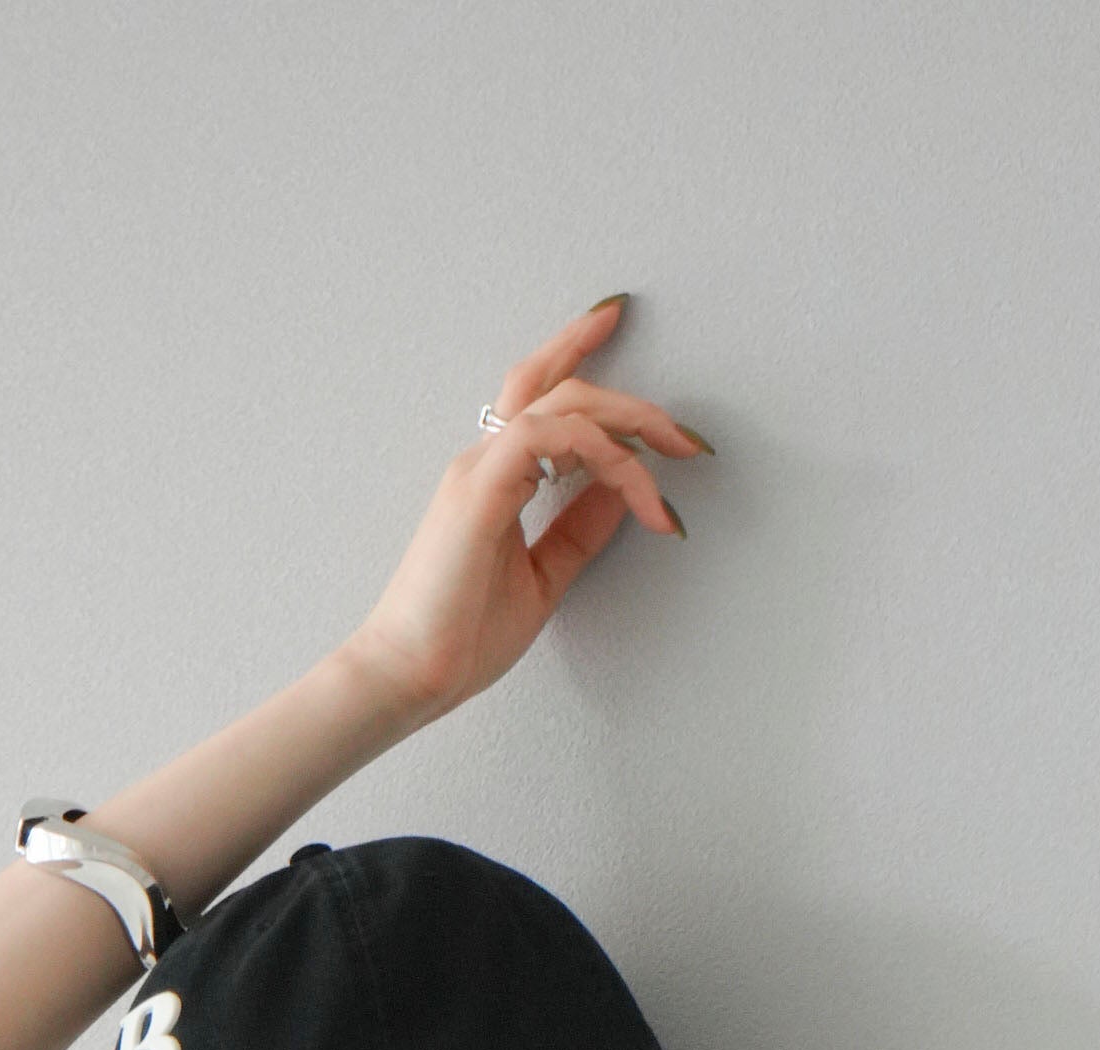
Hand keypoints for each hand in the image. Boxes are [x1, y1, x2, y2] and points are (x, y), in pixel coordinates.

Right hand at [348, 299, 707, 726]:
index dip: (578, 353)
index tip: (618, 326)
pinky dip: (599, 452)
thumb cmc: (463, 636)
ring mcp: (479, 470)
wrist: (412, 675)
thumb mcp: (543, 576)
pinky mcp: (479, 491)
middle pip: (559, 387)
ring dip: (628, 425)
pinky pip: (547, 437)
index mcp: (496, 477)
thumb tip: (621, 493)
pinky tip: (631, 484)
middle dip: (632, 401)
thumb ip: (578, 530)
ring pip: (562, 405)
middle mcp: (485, 460)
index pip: (540, 396)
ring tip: (676, 460)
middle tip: (688, 435)